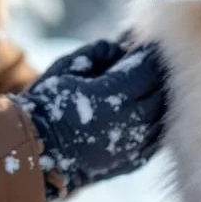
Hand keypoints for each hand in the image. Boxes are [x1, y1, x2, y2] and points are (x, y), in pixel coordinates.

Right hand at [10, 41, 166, 201]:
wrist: (35, 154)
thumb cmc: (46, 105)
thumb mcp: (66, 67)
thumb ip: (98, 51)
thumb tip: (122, 46)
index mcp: (111, 96)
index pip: (148, 67)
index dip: (150, 52)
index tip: (146, 42)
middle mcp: (130, 121)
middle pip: (162, 90)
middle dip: (159, 72)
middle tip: (152, 58)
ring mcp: (135, 145)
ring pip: (165, 114)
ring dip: (162, 96)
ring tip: (149, 82)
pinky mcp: (135, 160)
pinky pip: (159, 136)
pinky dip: (158, 119)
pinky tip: (149, 108)